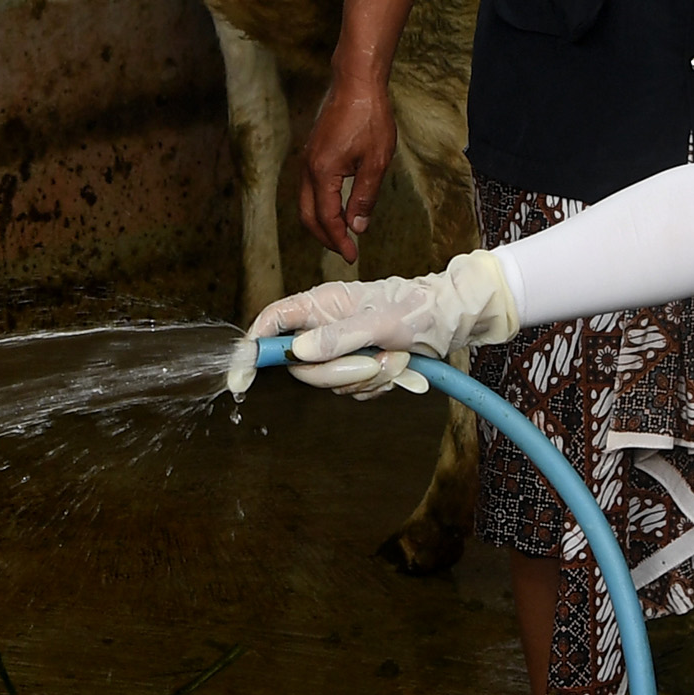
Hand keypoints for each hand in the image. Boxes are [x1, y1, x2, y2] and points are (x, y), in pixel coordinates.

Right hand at [231, 251, 519, 399]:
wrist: (449, 320)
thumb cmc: (417, 309)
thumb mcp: (380, 323)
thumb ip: (338, 337)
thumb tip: (299, 352)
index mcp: (321, 303)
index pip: (272, 323)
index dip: (253, 347)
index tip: (243, 375)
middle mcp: (323, 325)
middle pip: (302, 365)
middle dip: (338, 373)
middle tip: (374, 365)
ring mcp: (339, 347)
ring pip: (328, 382)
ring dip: (365, 379)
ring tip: (396, 360)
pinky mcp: (355, 366)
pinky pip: (349, 391)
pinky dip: (375, 387)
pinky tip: (396, 369)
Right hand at [298, 70, 397, 257]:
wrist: (356, 84)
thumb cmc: (369, 117)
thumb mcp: (376, 161)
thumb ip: (365, 197)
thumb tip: (357, 227)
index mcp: (322, 172)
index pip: (326, 218)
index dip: (339, 241)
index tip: (352, 255)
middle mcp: (308, 168)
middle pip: (307, 215)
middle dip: (325, 237)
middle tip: (346, 250)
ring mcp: (307, 160)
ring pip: (305, 203)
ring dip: (321, 222)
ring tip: (341, 235)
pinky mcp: (312, 153)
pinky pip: (309, 188)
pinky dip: (319, 206)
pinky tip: (337, 208)